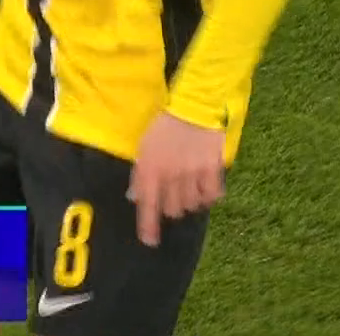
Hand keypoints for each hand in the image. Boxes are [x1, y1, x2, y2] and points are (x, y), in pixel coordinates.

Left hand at [128, 112, 225, 246]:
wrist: (192, 109)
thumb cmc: (162, 128)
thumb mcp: (143, 149)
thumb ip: (141, 175)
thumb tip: (136, 198)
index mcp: (150, 169)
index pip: (147, 205)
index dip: (148, 226)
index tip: (149, 242)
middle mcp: (171, 176)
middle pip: (172, 208)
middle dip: (169, 207)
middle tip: (171, 197)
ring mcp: (194, 174)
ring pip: (192, 204)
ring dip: (188, 202)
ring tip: (187, 190)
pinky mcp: (213, 170)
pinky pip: (212, 195)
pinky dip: (207, 197)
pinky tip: (204, 189)